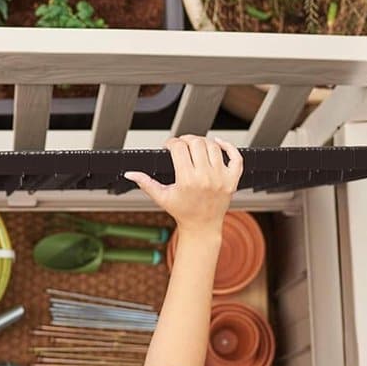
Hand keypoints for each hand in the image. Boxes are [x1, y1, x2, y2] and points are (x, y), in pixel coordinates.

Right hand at [124, 135, 242, 235]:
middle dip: (186, 139)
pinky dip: (228, 146)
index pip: (179, 148)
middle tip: (181, 144)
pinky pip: (235, 156)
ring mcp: (221, 177)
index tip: (168, 146)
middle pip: (196, 143)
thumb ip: (145, 183)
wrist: (202, 226)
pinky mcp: (232, 179)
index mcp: (187, 180)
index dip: (171, 143)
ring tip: (195, 146)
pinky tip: (218, 143)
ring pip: (213, 146)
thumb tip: (130, 173)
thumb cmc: (182, 212)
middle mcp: (206, 177)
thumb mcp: (161, 197)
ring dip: (202, 141)